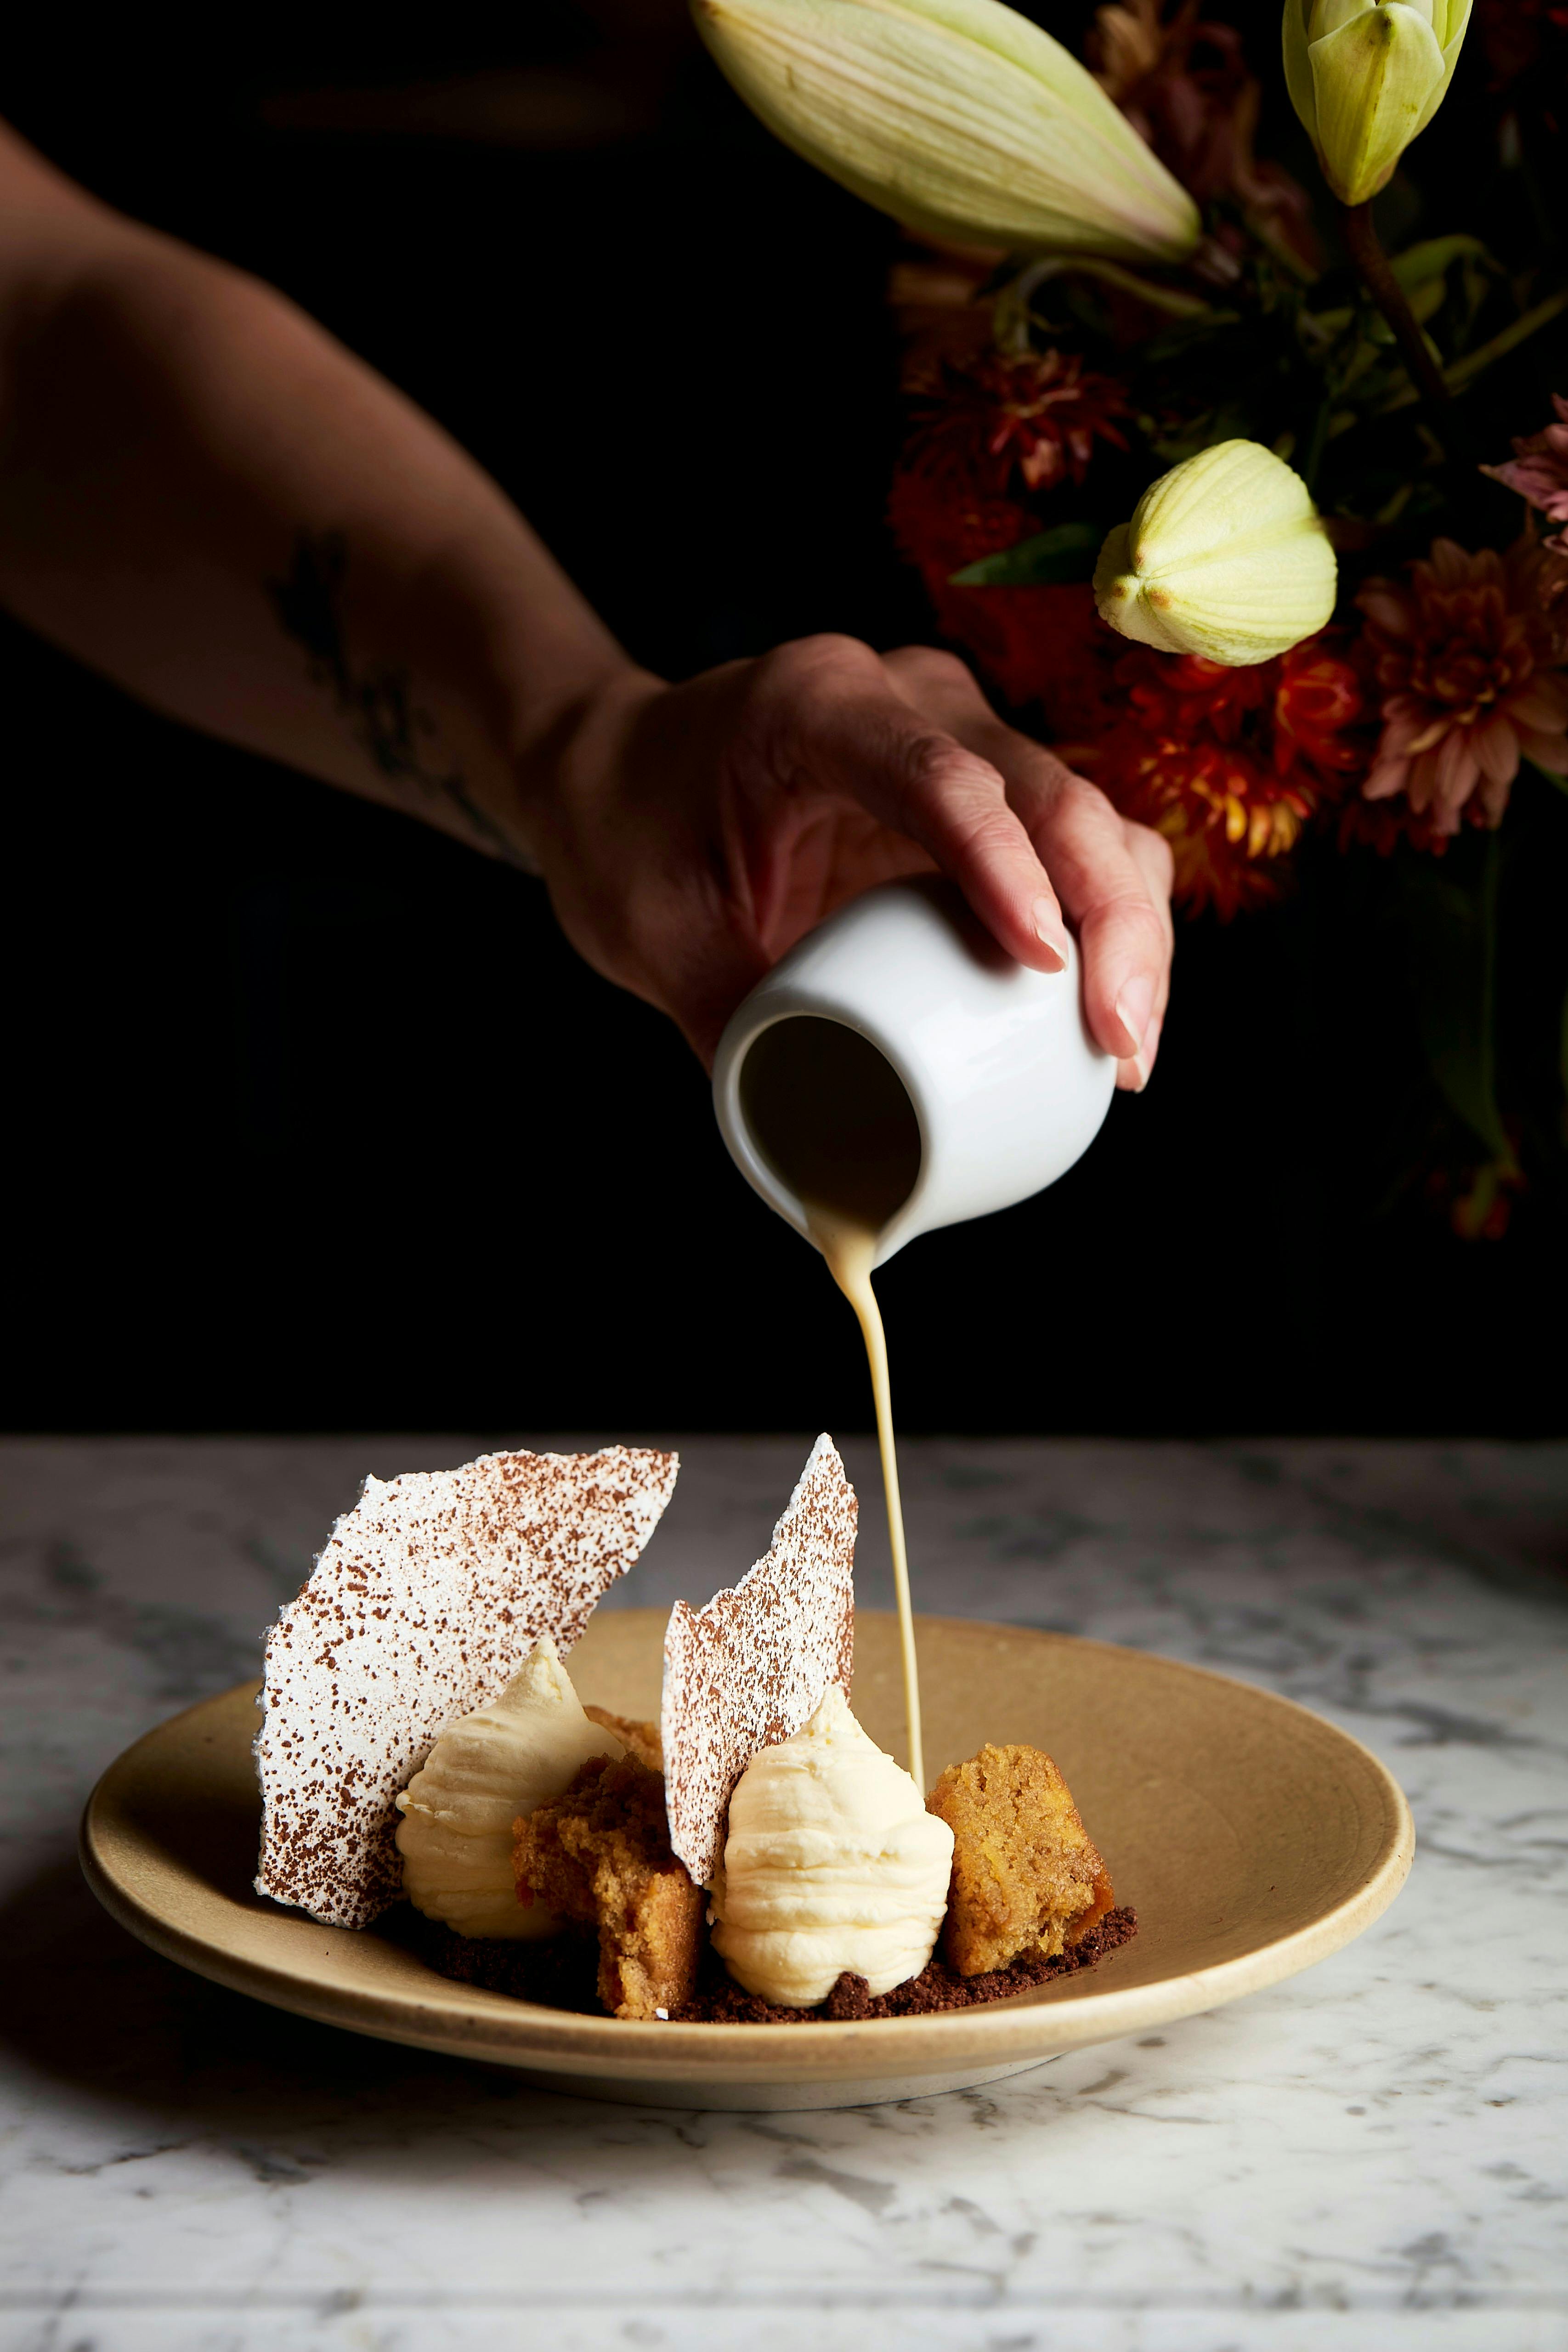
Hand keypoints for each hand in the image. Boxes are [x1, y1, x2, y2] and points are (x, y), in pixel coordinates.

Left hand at [526, 633, 1173, 1083]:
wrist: (616, 766)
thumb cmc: (626, 832)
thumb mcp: (651, 936)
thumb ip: (728, 1035)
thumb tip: (815, 1174)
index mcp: (814, 707)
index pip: (936, 776)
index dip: (1003, 867)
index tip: (1046, 967)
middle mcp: (906, 697)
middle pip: (1049, 793)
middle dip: (1109, 918)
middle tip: (1122, 1044)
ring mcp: (961, 733)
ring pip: (1091, 815)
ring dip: (1131, 927)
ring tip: (1127, 1049)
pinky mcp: (990, 787)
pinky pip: (1080, 845)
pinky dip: (1113, 923)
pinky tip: (1112, 1016)